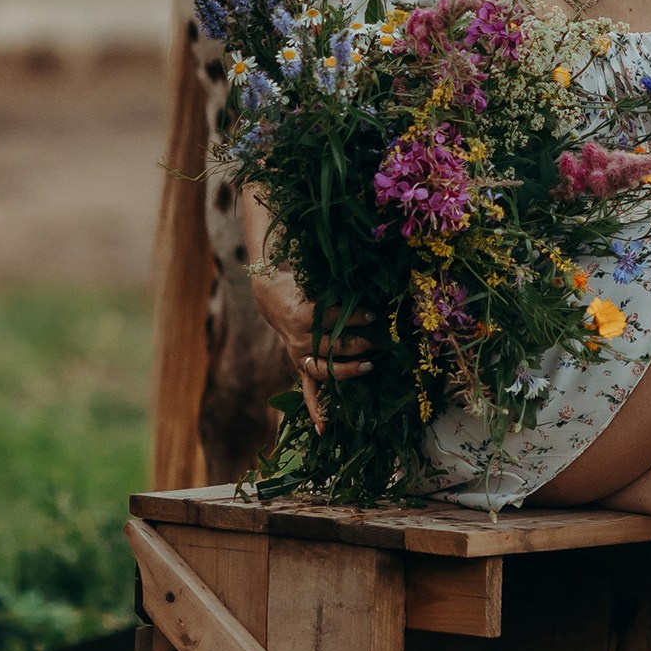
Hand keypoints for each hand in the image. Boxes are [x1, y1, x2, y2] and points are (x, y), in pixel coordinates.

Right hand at [239, 188, 371, 430]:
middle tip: (381, 340)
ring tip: (369, 368)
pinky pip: (309, 390)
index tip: (375, 313)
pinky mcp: (302, 364)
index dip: (352, 317)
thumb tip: (349, 221)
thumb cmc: (297, 270)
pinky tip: (327, 430)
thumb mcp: (311, 258)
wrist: (269, 291)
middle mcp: (298, 336)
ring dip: (345, 372)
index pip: (328, 316)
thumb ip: (329, 247)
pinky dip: (317, 410)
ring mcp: (299, 354)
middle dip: (358, 343)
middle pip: (330, 345)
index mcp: (300, 309)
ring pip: (322, 369)